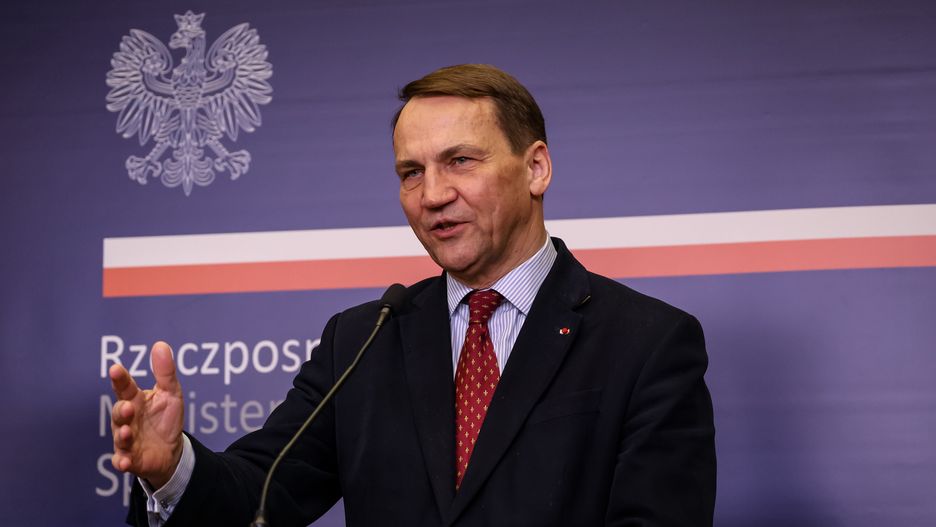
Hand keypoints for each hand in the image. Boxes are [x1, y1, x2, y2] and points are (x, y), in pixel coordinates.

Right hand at [109, 341, 184, 488]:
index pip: (124, 387)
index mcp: (135, 400)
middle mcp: (127, 420)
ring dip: (122, 434)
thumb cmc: (166, 419)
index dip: (120, 379)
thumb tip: (160, 344)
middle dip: (121, 410)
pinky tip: (124, 461)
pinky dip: (122, 461)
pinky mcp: (131, 459)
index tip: (116, 369)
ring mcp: (127, 440)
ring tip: (128, 431)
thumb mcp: (171, 393)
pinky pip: (122, 461)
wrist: (171, 450)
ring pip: (120, 437)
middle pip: (118, 413)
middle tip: (128, 406)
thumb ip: (165, 372)